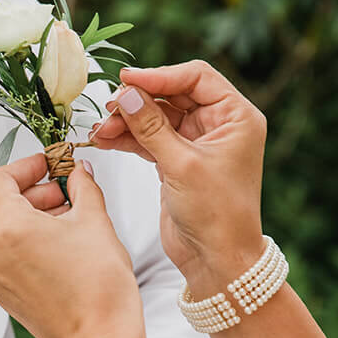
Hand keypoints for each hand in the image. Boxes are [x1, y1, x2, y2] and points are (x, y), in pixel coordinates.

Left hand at [0, 153, 141, 337]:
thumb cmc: (99, 286)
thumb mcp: (95, 221)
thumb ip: (82, 187)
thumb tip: (78, 172)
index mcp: (7, 228)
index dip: (26, 166)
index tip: (49, 166)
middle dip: (29, 190)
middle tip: (62, 191)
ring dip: (26, 214)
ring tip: (64, 217)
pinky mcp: (0, 291)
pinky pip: (2, 252)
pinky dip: (22, 239)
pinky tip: (56, 242)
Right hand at [89, 61, 265, 290]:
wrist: (217, 260)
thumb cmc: (216, 214)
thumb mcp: (182, 165)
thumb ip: (151, 126)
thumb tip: (124, 94)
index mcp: (236, 117)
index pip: (196, 77)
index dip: (160, 76)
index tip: (126, 81)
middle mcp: (220, 125)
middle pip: (173, 94)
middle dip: (138, 100)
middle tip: (108, 108)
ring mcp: (198, 143)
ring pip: (157, 117)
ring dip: (128, 120)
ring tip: (100, 130)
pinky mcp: (178, 161)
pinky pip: (150, 138)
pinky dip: (128, 138)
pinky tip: (105, 139)